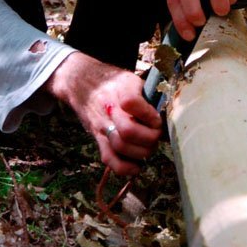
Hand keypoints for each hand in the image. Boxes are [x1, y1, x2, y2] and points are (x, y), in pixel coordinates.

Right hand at [44, 52, 161, 175]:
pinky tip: (136, 167)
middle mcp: (109, 109)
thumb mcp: (131, 79)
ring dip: (141, 152)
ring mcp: (102, 125)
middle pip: (128, 131)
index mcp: (121, 89)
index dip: (150, 114)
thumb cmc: (114, 82)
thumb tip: (164, 113)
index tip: (157, 118)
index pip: (132, 103)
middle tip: (155, 135)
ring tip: (148, 147)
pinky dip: (125, 168)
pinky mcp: (98, 138)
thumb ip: (148, 94)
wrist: (82, 83)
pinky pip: (109, 159)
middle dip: (149, 138)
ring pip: (121, 146)